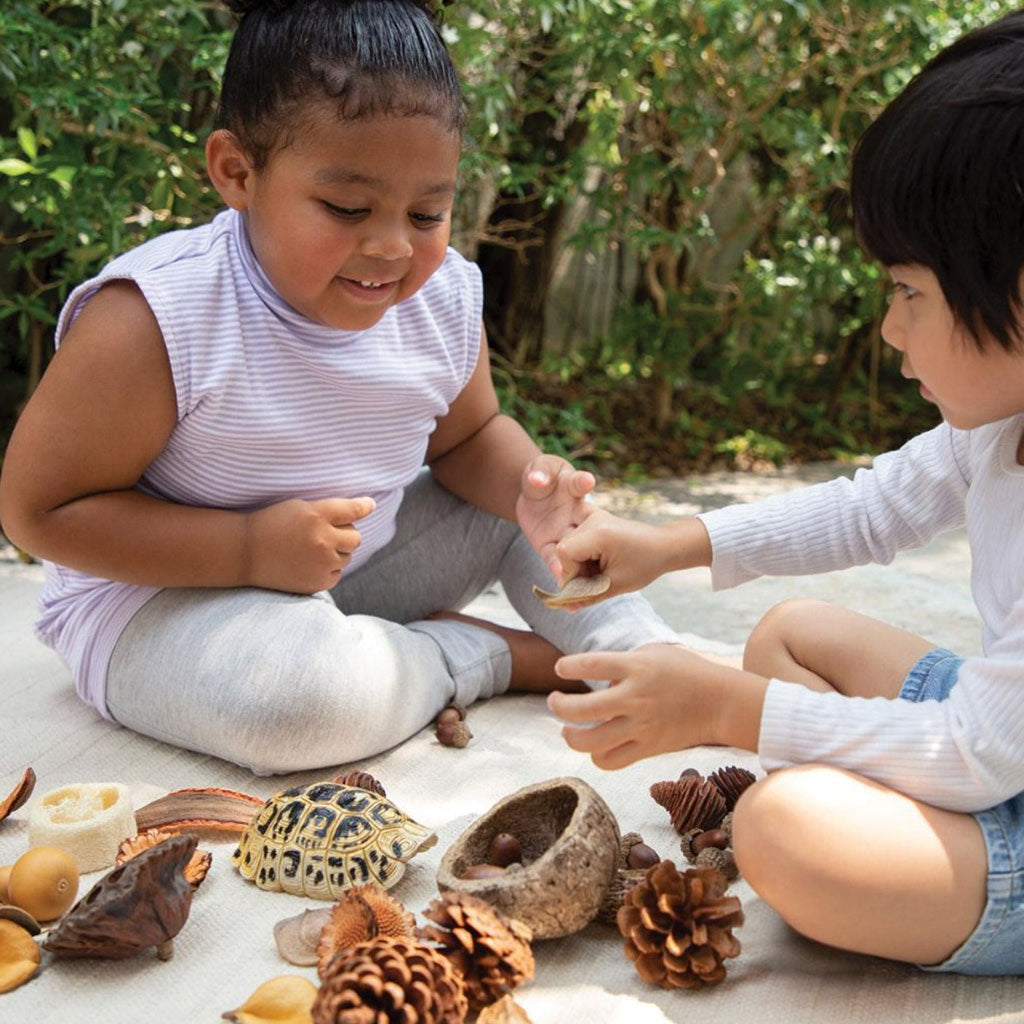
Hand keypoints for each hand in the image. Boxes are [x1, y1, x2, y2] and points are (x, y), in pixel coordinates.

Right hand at [244, 496, 374, 592]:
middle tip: (322, 533)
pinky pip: (337, 573)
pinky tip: (307, 563)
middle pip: (355, 537)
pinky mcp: (317, 582)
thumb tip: (366, 509)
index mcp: (316, 516)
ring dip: (336, 552)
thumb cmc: (272, 524)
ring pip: (347, 556)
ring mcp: (321, 564)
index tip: (370, 504)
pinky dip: (328, 569)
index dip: (363, 506)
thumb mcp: (300, 507)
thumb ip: (330, 510)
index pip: (352, 511)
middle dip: (344, 534)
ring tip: (310, 549)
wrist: (245, 553)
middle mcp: (322, 540)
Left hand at [514, 454, 595, 581]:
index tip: (587, 481)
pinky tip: (561, 581)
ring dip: (578, 559)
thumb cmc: (540, 475)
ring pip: (573, 547)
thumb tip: (538, 479)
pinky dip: (557, 569)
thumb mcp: (540, 468)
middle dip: (592, 532)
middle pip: (585, 523)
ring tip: (580, 571)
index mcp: (572, 487)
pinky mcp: (549, 545)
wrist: (532, 497)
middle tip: (596, 538)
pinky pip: (554, 558)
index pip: (579, 483)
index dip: (583, 482)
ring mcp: (565, 531)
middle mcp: (575, 512)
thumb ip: (540, 471)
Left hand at [547, 644, 766, 768]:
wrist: (720, 702)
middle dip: (559, 706)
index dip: (568, 667)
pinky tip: (595, 745)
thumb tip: (594, 681)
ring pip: (590, 742)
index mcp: (636, 668)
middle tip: (554, 701)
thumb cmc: (685, 672)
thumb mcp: (653, 653)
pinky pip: (610, 761)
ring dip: (571, 736)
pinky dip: (596, 755)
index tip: (560, 669)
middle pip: (582, 709)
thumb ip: (621, 664)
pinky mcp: (648, 748)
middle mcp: (635, 698)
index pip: (591, 665)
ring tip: (568, 730)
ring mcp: (641, 726)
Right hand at [554, 508, 678, 599]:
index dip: (570, 573)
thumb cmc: (645, 564)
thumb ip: (588, 595)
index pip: (564, 553)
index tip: (587, 584)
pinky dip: (583, 551)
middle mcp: (593, 521)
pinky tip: (597, 558)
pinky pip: (578, 536)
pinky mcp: (597, 518)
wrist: (664, 546)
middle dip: (575, 569)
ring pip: (569, 543)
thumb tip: (566, 607)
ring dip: (580, 562)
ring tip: (601, 570)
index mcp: (599, 534)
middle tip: (596, 579)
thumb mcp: (616, 584)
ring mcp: (594, 517)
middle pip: (564, 547)